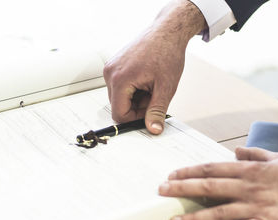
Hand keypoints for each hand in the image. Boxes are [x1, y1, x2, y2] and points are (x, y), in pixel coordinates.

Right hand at [103, 0, 205, 133]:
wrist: (167, 31)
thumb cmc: (167, 53)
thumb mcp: (165, 88)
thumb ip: (157, 111)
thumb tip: (153, 130)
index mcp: (119, 80)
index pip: (119, 114)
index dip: (136, 119)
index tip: (151, 113)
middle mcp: (110, 73)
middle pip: (119, 106)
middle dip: (137, 107)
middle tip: (155, 95)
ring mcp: (111, 68)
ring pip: (120, 97)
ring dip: (136, 98)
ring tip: (151, 85)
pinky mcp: (114, 65)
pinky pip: (120, 86)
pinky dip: (134, 88)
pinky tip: (146, 79)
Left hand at [159, 147, 277, 219]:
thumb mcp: (276, 156)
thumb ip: (254, 153)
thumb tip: (235, 152)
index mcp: (248, 170)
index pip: (211, 169)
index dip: (189, 171)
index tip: (171, 174)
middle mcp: (246, 187)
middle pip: (207, 188)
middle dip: (181, 189)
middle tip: (161, 191)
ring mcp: (255, 207)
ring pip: (217, 212)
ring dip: (193, 217)